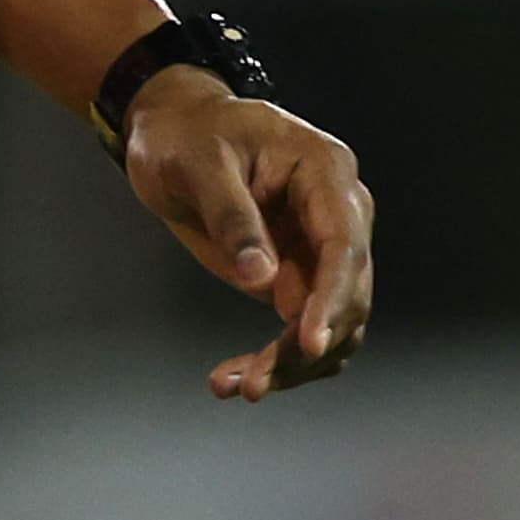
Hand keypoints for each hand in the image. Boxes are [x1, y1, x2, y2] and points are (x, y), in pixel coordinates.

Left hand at [119, 69, 374, 401]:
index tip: (309, 344)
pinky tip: (235, 379)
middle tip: (254, 383)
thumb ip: (232, 216)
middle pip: (346, 293)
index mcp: (325, 171)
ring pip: (331, 323)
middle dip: (306, 346)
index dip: (332, 298)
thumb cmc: (186, 134)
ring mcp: (320, 247)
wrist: (173, 133)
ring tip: (235, 386)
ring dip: (292, 364)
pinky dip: (278, 360)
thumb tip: (262, 279)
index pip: (344, 244)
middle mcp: (336, 213)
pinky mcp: (298, 275)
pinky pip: (302, 327)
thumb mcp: (198, 163)